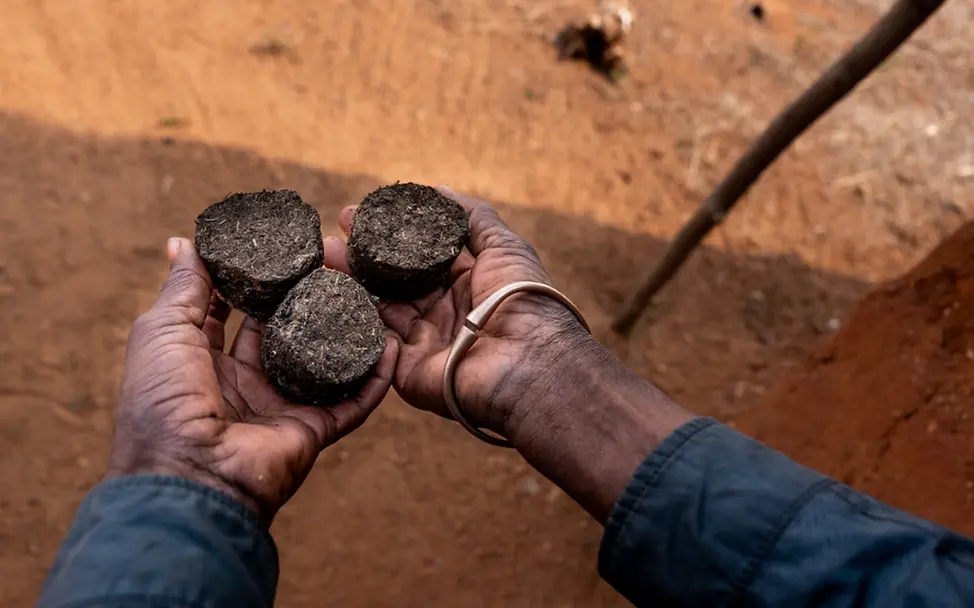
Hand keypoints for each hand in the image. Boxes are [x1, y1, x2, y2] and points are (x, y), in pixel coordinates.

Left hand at [107, 238, 397, 522]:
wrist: (191, 475)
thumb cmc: (163, 402)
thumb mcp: (163, 331)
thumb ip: (183, 288)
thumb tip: (182, 243)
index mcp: (202, 361)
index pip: (229, 312)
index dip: (250, 282)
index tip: (274, 249)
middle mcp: (243, 384)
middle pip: (282, 333)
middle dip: (303, 300)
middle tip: (329, 263)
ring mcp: (281, 406)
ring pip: (321, 362)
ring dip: (342, 332)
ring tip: (366, 292)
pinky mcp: (314, 429)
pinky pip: (352, 401)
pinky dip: (374, 378)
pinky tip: (391, 346)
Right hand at [323, 188, 591, 439]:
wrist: (524, 360)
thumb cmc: (521, 298)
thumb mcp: (504, 246)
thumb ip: (472, 218)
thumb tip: (438, 190)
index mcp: (465, 286)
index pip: (420, 258)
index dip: (391, 237)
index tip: (361, 216)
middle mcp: (442, 314)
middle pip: (394, 282)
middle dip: (362, 257)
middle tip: (331, 234)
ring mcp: (423, 343)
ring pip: (379, 308)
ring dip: (351, 281)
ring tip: (322, 254)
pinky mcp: (407, 370)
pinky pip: (376, 343)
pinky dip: (355, 318)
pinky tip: (329, 290)